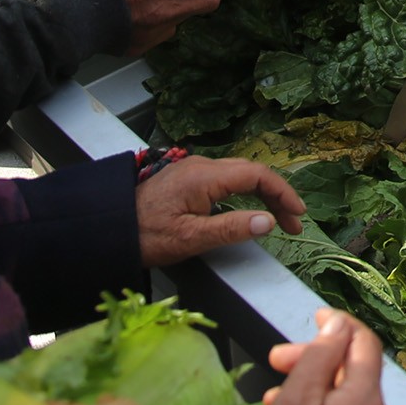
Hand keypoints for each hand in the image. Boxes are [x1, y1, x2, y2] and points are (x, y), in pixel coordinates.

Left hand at [133, 154, 305, 266]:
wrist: (108, 228)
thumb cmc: (145, 236)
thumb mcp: (190, 238)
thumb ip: (231, 228)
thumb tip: (268, 222)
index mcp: (204, 176)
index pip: (256, 175)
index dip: (282, 193)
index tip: (298, 214)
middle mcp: (201, 166)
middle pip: (251, 172)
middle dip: (277, 195)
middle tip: (293, 222)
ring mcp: (193, 170)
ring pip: (240, 174)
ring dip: (263, 194)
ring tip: (278, 218)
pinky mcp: (187, 178)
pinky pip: (226, 179)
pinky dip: (246, 192)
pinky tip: (250, 209)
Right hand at [248, 310, 395, 404]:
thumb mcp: (294, 399)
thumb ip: (320, 354)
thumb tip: (338, 325)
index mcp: (367, 404)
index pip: (365, 345)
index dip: (339, 325)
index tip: (319, 317)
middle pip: (355, 375)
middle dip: (317, 362)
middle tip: (280, 360)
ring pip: (351, 403)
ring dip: (318, 392)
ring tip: (279, 399)